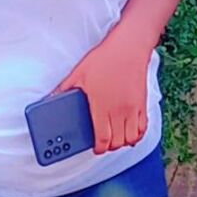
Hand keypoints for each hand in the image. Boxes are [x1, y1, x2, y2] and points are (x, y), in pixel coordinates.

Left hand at [54, 35, 149, 154]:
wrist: (128, 47)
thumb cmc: (104, 58)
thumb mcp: (79, 73)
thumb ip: (65, 89)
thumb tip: (52, 98)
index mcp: (101, 106)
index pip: (103, 138)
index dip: (99, 148)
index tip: (96, 149)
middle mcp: (119, 111)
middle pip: (118, 141)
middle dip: (110, 146)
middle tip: (103, 143)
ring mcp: (133, 108)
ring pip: (131, 138)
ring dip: (123, 142)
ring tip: (116, 139)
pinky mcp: (142, 103)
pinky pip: (143, 128)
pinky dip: (138, 135)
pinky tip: (131, 133)